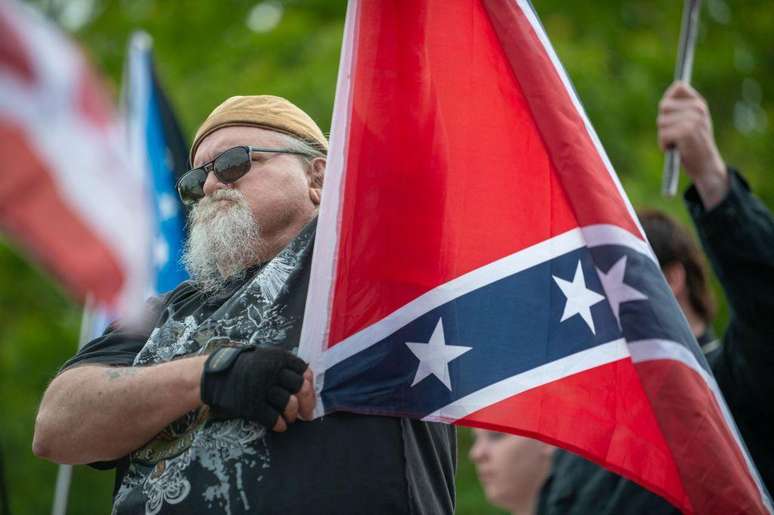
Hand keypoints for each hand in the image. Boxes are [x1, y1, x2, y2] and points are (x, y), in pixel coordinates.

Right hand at [200, 345, 314, 431]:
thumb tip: (307, 379)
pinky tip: (279, 425)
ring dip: (293, 415)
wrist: (214, 375)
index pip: (305, 371)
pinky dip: (280, 424)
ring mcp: (262, 388)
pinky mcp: (251, 405)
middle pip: (301, 388)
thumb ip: (284, 365)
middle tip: (307, 413)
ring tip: (289, 418)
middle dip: (307, 403)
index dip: (310, 384)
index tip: (308, 394)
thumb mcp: (264, 357)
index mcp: (278, 358)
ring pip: (289, 404)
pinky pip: (273, 419)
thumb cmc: (242, 366)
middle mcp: (272, 371)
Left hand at [657, 81, 728, 207]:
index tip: (673, 115)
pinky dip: (665, 145)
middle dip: (664, 123)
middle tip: (676, 134)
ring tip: (677, 142)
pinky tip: (676, 148)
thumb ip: (682, 104)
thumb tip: (677, 84)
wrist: (706, 165)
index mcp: (699, 103)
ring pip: (661, 122)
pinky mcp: (686, 132)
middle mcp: (698, 109)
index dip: (669, 102)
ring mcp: (693, 120)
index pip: (678, 87)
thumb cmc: (694, 143)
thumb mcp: (692, 119)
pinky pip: (663, 135)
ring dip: (664, 135)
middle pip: (664, 106)